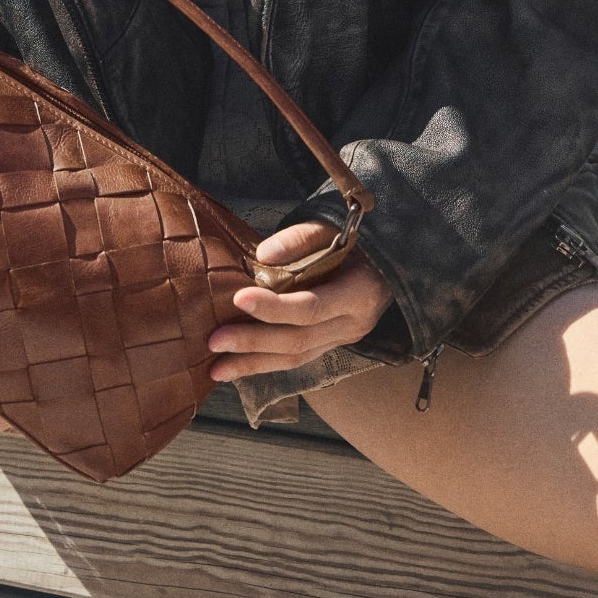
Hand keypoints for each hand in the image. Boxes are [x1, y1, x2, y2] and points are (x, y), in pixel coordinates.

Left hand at [207, 218, 394, 380]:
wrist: (383, 263)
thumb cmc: (354, 240)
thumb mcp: (333, 229)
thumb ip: (300, 239)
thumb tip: (263, 256)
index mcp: (358, 292)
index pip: (311, 307)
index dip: (274, 307)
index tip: (238, 299)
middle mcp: (353, 323)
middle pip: (299, 339)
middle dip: (253, 342)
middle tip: (214, 341)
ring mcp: (343, 339)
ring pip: (296, 358)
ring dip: (253, 364)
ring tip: (216, 369)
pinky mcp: (331, 345)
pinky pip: (298, 359)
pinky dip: (265, 363)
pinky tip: (237, 367)